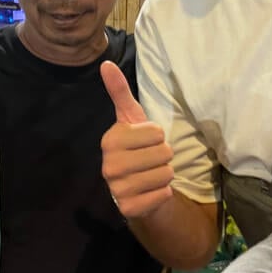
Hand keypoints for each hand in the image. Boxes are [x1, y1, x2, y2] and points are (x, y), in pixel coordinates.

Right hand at [100, 62, 174, 218]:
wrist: (137, 187)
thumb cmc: (137, 148)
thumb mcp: (131, 118)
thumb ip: (120, 91)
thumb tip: (105, 63)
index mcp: (109, 141)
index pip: (156, 132)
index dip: (157, 136)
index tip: (144, 142)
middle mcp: (109, 166)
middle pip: (164, 153)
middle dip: (164, 156)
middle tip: (150, 160)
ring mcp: (117, 189)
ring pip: (166, 174)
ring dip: (165, 174)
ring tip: (150, 174)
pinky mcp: (129, 209)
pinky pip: (163, 194)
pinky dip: (163, 192)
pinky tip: (150, 191)